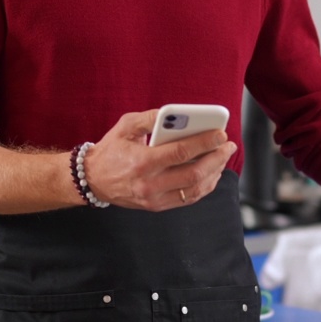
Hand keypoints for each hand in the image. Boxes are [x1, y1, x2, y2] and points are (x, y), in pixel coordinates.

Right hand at [83, 110, 236, 210]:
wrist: (93, 179)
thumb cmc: (111, 149)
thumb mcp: (126, 126)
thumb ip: (151, 118)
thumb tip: (177, 114)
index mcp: (142, 161)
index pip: (181, 152)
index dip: (205, 142)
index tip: (221, 133)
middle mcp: (150, 183)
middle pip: (194, 174)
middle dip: (216, 158)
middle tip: (227, 145)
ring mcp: (154, 198)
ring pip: (195, 189)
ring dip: (214, 173)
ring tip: (222, 157)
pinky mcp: (157, 206)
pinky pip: (188, 198)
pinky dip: (204, 186)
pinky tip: (212, 172)